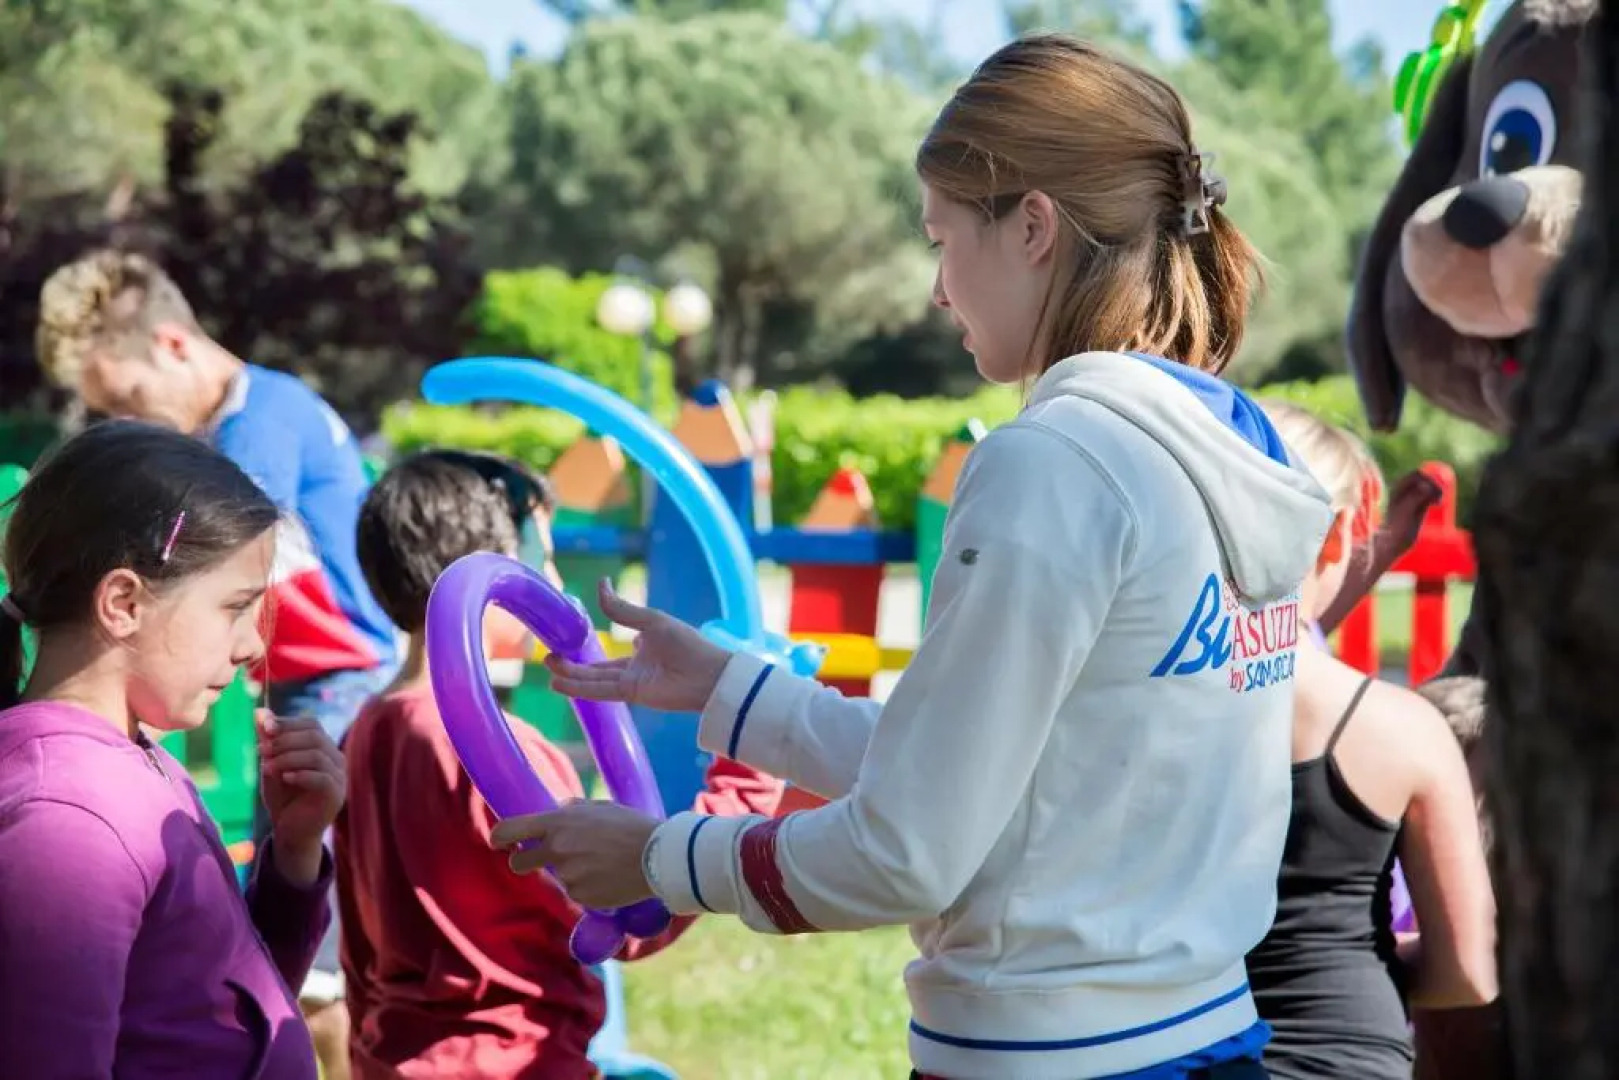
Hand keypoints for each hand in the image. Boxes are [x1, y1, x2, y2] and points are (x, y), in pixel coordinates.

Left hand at [257, 710, 344, 879]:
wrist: (291, 831)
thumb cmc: (283, 797)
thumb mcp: (271, 764)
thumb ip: (268, 740)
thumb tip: (258, 712)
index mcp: (323, 748)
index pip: (311, 724)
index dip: (288, 723)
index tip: (263, 728)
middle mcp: (336, 759)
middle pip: (315, 736)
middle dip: (285, 741)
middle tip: (261, 750)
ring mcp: (340, 777)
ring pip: (317, 755)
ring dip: (288, 758)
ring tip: (266, 768)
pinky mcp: (336, 795)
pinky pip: (323, 778)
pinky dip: (301, 775)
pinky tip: (285, 778)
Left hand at [492, 800, 659, 909]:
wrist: (658, 856)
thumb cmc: (632, 826)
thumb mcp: (600, 807)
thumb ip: (572, 809)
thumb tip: (557, 809)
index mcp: (558, 823)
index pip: (510, 830)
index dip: (499, 837)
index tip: (499, 841)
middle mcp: (556, 850)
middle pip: (519, 863)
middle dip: (525, 862)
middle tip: (541, 860)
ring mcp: (566, 876)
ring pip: (555, 877)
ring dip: (568, 873)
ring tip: (599, 864)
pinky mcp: (579, 897)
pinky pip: (574, 892)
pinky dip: (585, 887)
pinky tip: (607, 878)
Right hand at [544, 579, 729, 713]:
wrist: (710, 673)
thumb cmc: (687, 643)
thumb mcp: (650, 620)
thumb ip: (622, 609)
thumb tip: (600, 583)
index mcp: (643, 649)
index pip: (611, 655)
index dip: (591, 653)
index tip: (569, 644)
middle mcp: (635, 668)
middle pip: (596, 669)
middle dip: (572, 665)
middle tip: (548, 657)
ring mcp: (633, 682)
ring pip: (594, 680)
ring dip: (571, 674)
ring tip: (548, 666)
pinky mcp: (632, 694)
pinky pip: (600, 691)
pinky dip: (579, 687)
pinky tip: (558, 683)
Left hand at [1382, 469, 1442, 557]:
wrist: (1393, 542)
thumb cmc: (1397, 526)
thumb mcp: (1407, 510)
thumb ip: (1416, 496)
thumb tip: (1427, 484)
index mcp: (1398, 488)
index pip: (1417, 474)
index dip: (1427, 478)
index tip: (1434, 489)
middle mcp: (1405, 492)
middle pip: (1424, 480)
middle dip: (1433, 484)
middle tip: (1438, 495)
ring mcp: (1412, 500)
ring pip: (1428, 488)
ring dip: (1436, 491)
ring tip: (1438, 500)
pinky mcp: (1418, 508)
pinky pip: (1429, 497)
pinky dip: (1435, 497)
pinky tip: (1438, 504)